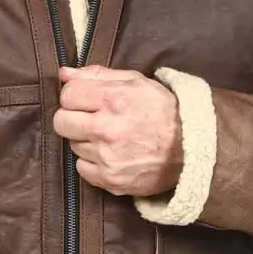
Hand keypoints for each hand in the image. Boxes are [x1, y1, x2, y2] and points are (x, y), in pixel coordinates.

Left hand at [54, 65, 183, 196]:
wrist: (191, 148)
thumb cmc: (163, 111)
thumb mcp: (136, 82)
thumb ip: (97, 75)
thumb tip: (63, 74)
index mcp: (113, 99)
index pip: (67, 95)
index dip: (75, 96)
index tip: (86, 100)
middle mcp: (106, 129)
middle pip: (61, 122)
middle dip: (73, 118)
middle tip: (91, 119)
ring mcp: (107, 157)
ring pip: (73, 145)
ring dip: (86, 141)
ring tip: (109, 138)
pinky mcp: (109, 180)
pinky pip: (82, 168)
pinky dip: (92, 163)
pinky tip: (110, 155)